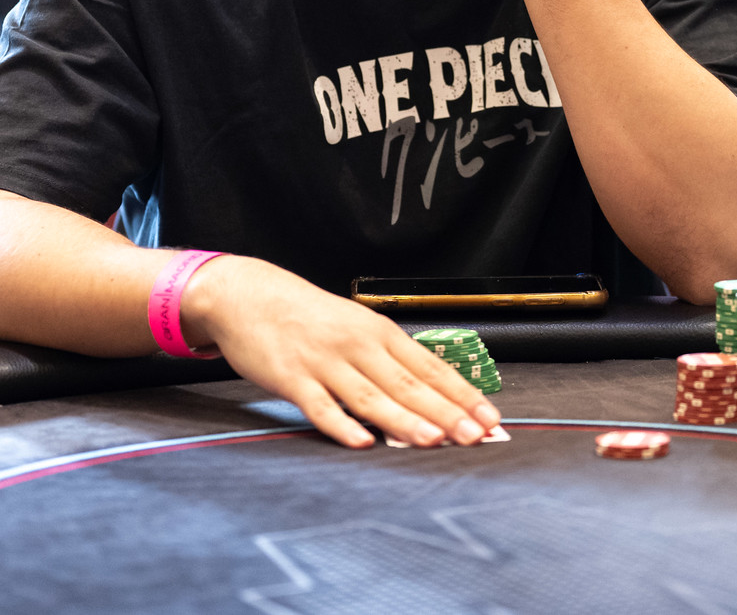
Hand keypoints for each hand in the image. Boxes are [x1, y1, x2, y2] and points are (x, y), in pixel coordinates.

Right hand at [180, 256, 500, 449]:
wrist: (247, 295)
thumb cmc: (307, 316)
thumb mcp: (354, 326)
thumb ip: (387, 359)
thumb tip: (430, 394)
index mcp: (377, 331)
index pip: (429, 366)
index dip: (461, 393)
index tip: (489, 415)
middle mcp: (356, 344)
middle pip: (407, 383)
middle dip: (446, 412)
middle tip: (475, 435)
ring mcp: (323, 361)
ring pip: (370, 396)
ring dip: (404, 421)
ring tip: (433, 440)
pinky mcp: (291, 378)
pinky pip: (319, 406)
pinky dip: (341, 425)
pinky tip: (362, 441)